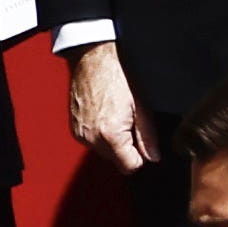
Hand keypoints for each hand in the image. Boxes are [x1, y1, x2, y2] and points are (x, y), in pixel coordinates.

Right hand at [65, 38, 158, 169]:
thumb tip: (153, 157)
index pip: (130, 167)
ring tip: (116, 116)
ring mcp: (79, 133)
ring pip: (104, 151)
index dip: (141, 156)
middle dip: (126, 147)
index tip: (142, 140)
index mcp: (110, 135)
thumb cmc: (117, 77)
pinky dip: (100, 134)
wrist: (92, 59)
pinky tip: (104, 114)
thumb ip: (148, 136)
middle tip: (130, 122)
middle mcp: (90, 138)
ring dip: (113, 141)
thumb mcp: (142, 107)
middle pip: (116, 160)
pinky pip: (92, 141)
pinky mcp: (74, 128)